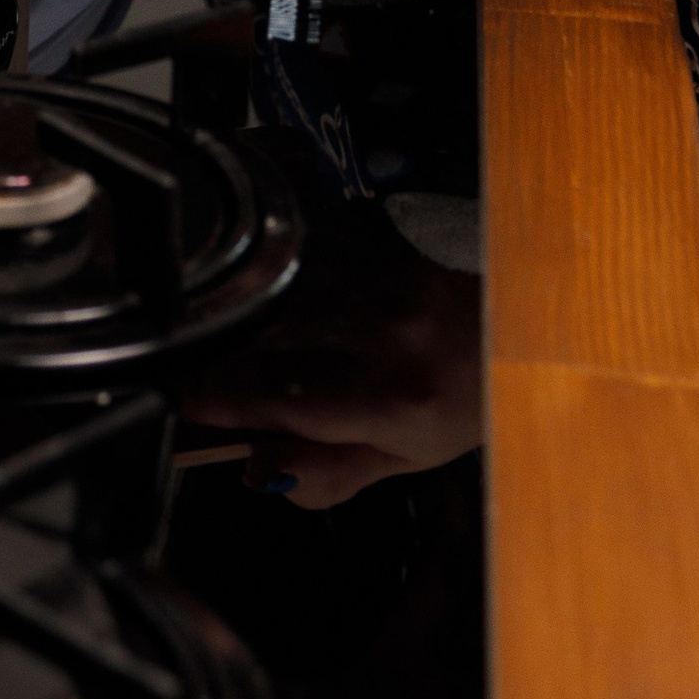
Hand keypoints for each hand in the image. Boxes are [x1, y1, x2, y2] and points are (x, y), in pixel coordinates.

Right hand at [178, 246, 481, 501]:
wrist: (519, 312)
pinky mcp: (374, 225)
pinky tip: (249, 268)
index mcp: (396, 397)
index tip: (179, 401)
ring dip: (236, 302)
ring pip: (276, 280)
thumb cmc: (461, 392)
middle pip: (269, 334)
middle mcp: (387, 328)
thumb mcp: (407, 456)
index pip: (286, 399)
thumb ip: (329, 471)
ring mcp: (381, 267)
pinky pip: (297, 234)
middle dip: (215, 351)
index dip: (221, 400)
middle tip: (180, 362)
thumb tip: (256, 473)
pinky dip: (264, 253)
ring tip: (209, 321)